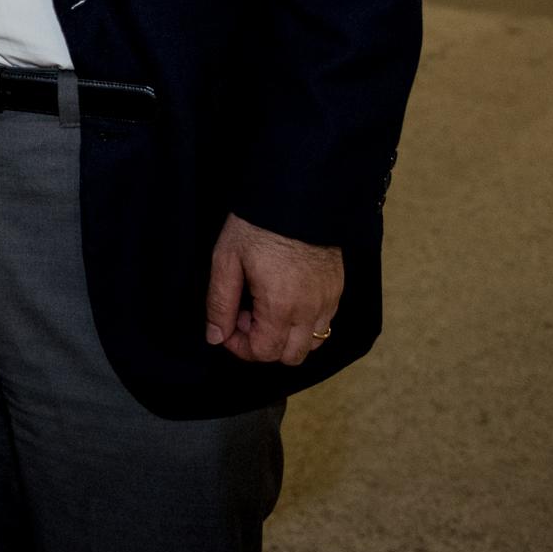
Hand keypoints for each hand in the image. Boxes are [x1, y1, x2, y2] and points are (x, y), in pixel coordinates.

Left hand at [203, 213, 344, 365]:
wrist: (296, 194)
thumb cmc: (257, 225)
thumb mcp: (226, 260)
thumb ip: (220, 304)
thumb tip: (215, 336)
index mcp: (281, 306)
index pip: (264, 353)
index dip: (241, 346)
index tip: (229, 325)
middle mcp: (310, 310)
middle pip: (291, 357)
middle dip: (265, 345)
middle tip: (247, 315)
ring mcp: (328, 300)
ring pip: (312, 344)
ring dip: (288, 337)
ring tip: (268, 307)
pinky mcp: (337, 288)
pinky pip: (325, 323)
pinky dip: (306, 323)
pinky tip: (287, 298)